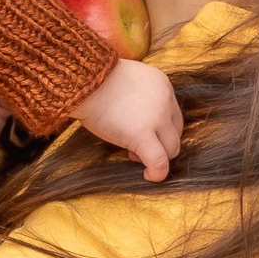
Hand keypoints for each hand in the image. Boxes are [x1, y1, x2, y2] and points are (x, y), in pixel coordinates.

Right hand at [72, 57, 182, 181]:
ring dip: (156, 156)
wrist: (83, 81)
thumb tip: (139, 122)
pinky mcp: (142, 134)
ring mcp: (157, 117)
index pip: (172, 115)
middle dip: (159, 143)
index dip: (159, 129)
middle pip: (176, 132)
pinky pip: (159, 160)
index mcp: (162, 85)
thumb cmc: (95, 83)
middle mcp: (165, 100)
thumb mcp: (127, 82)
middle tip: (134, 145)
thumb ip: (141, 98)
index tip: (140, 132)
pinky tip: (149, 176)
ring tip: (132, 154)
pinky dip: (158, 172)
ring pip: (172, 148)